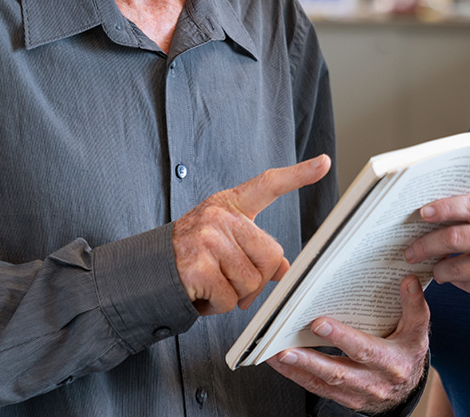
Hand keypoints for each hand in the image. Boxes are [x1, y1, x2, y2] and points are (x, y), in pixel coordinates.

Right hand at [173, 155, 330, 314]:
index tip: (324, 163)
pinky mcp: (198, 265)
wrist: (145, 273)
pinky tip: (200, 293)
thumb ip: (255, 250)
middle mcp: (219, 216)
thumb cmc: (189, 257)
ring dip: (234, 296)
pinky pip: (229, 299)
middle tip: (231, 280)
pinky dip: (217, 306)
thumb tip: (285, 270)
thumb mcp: (223, 243)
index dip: (298, 174)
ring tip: (210, 284)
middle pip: (270, 257)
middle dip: (256, 280)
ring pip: (250, 283)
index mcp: (229, 205)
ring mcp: (208, 239)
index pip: (268, 184)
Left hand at [267, 275, 429, 413]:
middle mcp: (373, 382)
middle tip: (286, 348)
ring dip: (296, 369)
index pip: (365, 349)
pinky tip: (280, 363)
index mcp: (392, 362)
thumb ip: (414, 306)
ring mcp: (357, 393)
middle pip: (339, 372)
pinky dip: (296, 376)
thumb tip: (408, 281)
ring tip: (274, 355)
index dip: (342, 337)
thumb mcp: (418, 332)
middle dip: (311, 360)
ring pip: (323, 383)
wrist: (407, 391)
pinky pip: (317, 389)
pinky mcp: (343, 398)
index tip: (319, 323)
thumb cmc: (408, 355)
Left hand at [404, 194, 469, 317]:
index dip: (445, 207)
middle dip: (426, 245)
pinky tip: (458, 279)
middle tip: (410, 251)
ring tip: (434, 268)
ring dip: (439, 270)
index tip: (423, 212)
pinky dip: (459, 283)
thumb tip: (445, 216)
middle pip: (456, 239)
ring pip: (457, 269)